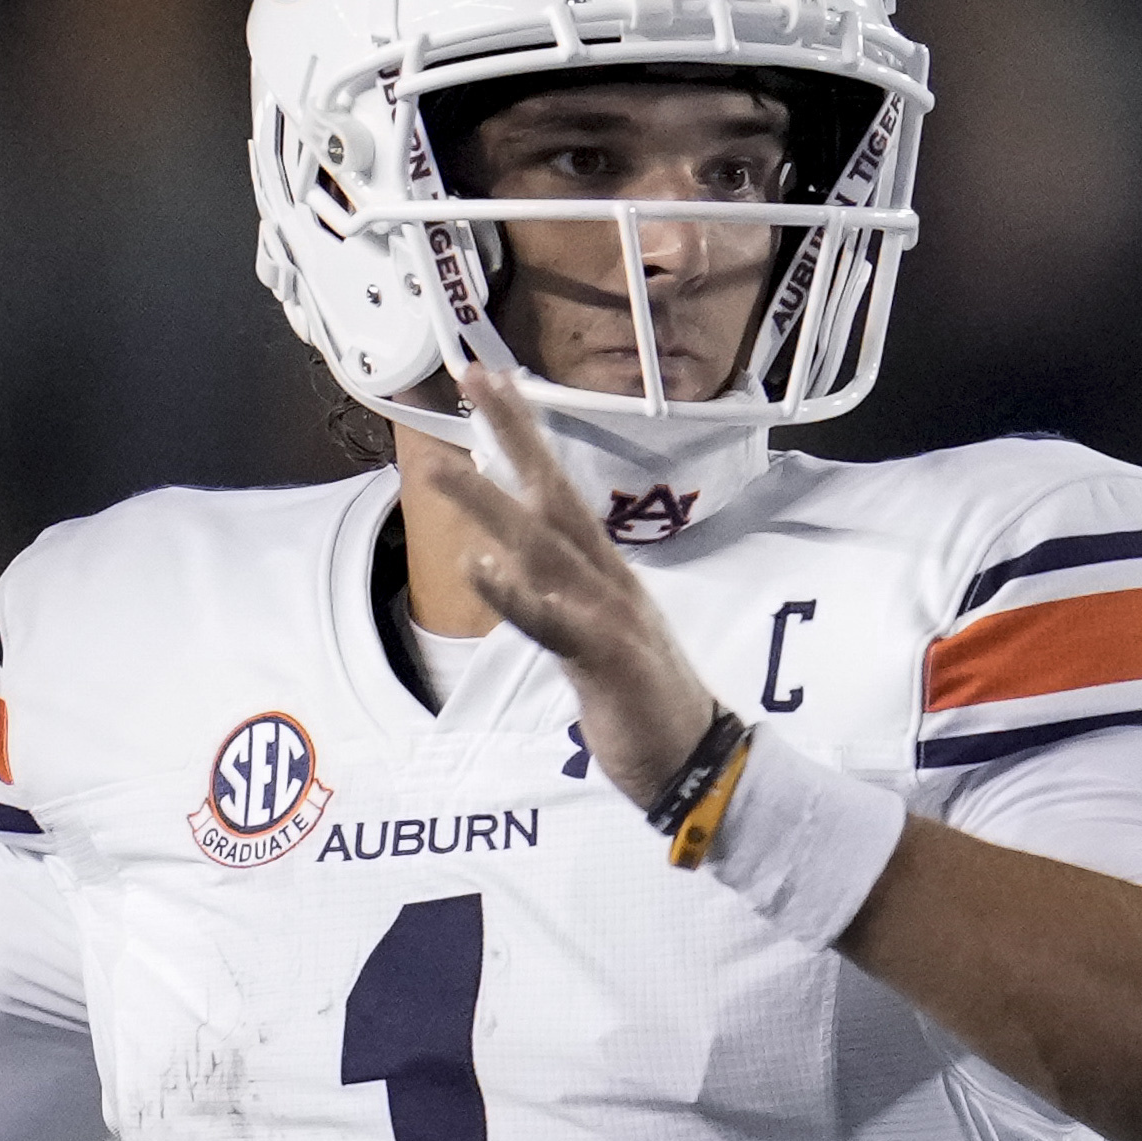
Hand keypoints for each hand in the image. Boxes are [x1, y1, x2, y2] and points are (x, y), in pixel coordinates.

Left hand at [401, 361, 713, 801]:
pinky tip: (481, 566)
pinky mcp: (609, 659)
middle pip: (555, 495)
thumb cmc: (645, 702)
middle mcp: (608, 580)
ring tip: (441, 471)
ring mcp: (611, 615)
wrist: (700, 764)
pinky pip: (554, 623)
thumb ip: (556, 595)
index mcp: (604, 572)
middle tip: (473, 376)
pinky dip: (517, 595)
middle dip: (514, 433)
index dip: (525, 436)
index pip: (559, 491)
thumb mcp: (596, 634)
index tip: (490, 383)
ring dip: (491, 506)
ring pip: (544, 548)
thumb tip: (510, 564)